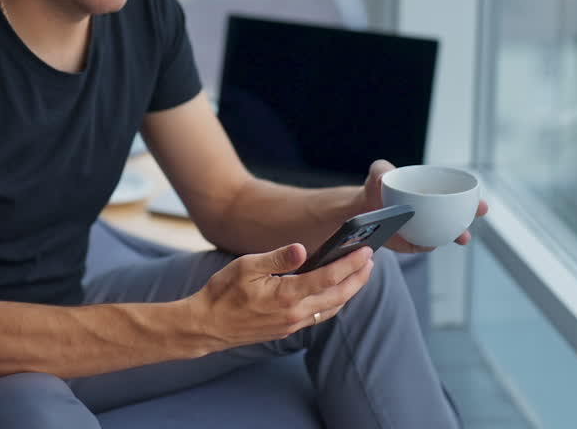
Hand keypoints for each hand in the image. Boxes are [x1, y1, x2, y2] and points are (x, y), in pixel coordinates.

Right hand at [189, 242, 373, 351]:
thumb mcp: (245, 267)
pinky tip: (334, 291)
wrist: (206, 326)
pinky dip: (333, 301)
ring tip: (359, 273)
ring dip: (349, 291)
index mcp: (286, 296)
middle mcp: (294, 314)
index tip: (366, 251)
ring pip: (331, 307)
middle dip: (358, 278)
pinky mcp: (286, 329)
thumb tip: (302, 248)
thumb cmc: (222, 293)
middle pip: (338, 295)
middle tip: (371, 260)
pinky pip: (319, 315)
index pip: (329, 278)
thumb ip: (277, 258)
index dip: (351, 264)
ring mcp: (292, 324)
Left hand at [361, 159, 489, 252]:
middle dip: (470, 217)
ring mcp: (424, 228)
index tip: (480, 202)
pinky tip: (429, 242)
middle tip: (477, 215)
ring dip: (456, 235)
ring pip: (445, 233)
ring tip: (462, 237)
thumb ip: (380, 169)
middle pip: (457, 216)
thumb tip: (383, 174)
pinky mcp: (413, 243)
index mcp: (430, 193)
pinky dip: (428, 244)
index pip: (455, 195)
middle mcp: (432, 211)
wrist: (362, 209)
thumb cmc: (376, 188)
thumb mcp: (378, 174)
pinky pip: (424, 245)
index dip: (470, 200)